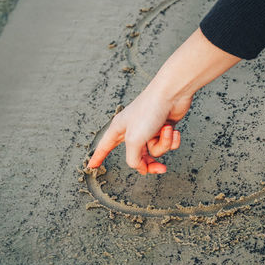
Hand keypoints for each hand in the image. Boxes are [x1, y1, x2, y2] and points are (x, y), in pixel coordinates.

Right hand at [87, 28, 239, 173]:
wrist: (172, 94)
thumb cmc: (149, 111)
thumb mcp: (134, 140)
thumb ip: (133, 158)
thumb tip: (140, 167)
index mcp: (119, 129)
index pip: (104, 147)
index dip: (98, 157)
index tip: (91, 166)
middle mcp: (133, 130)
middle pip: (138, 157)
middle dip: (150, 163)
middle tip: (159, 169)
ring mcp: (149, 130)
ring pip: (156, 151)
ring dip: (164, 143)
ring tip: (166, 130)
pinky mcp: (164, 128)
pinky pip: (168, 143)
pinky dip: (172, 138)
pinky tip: (173, 129)